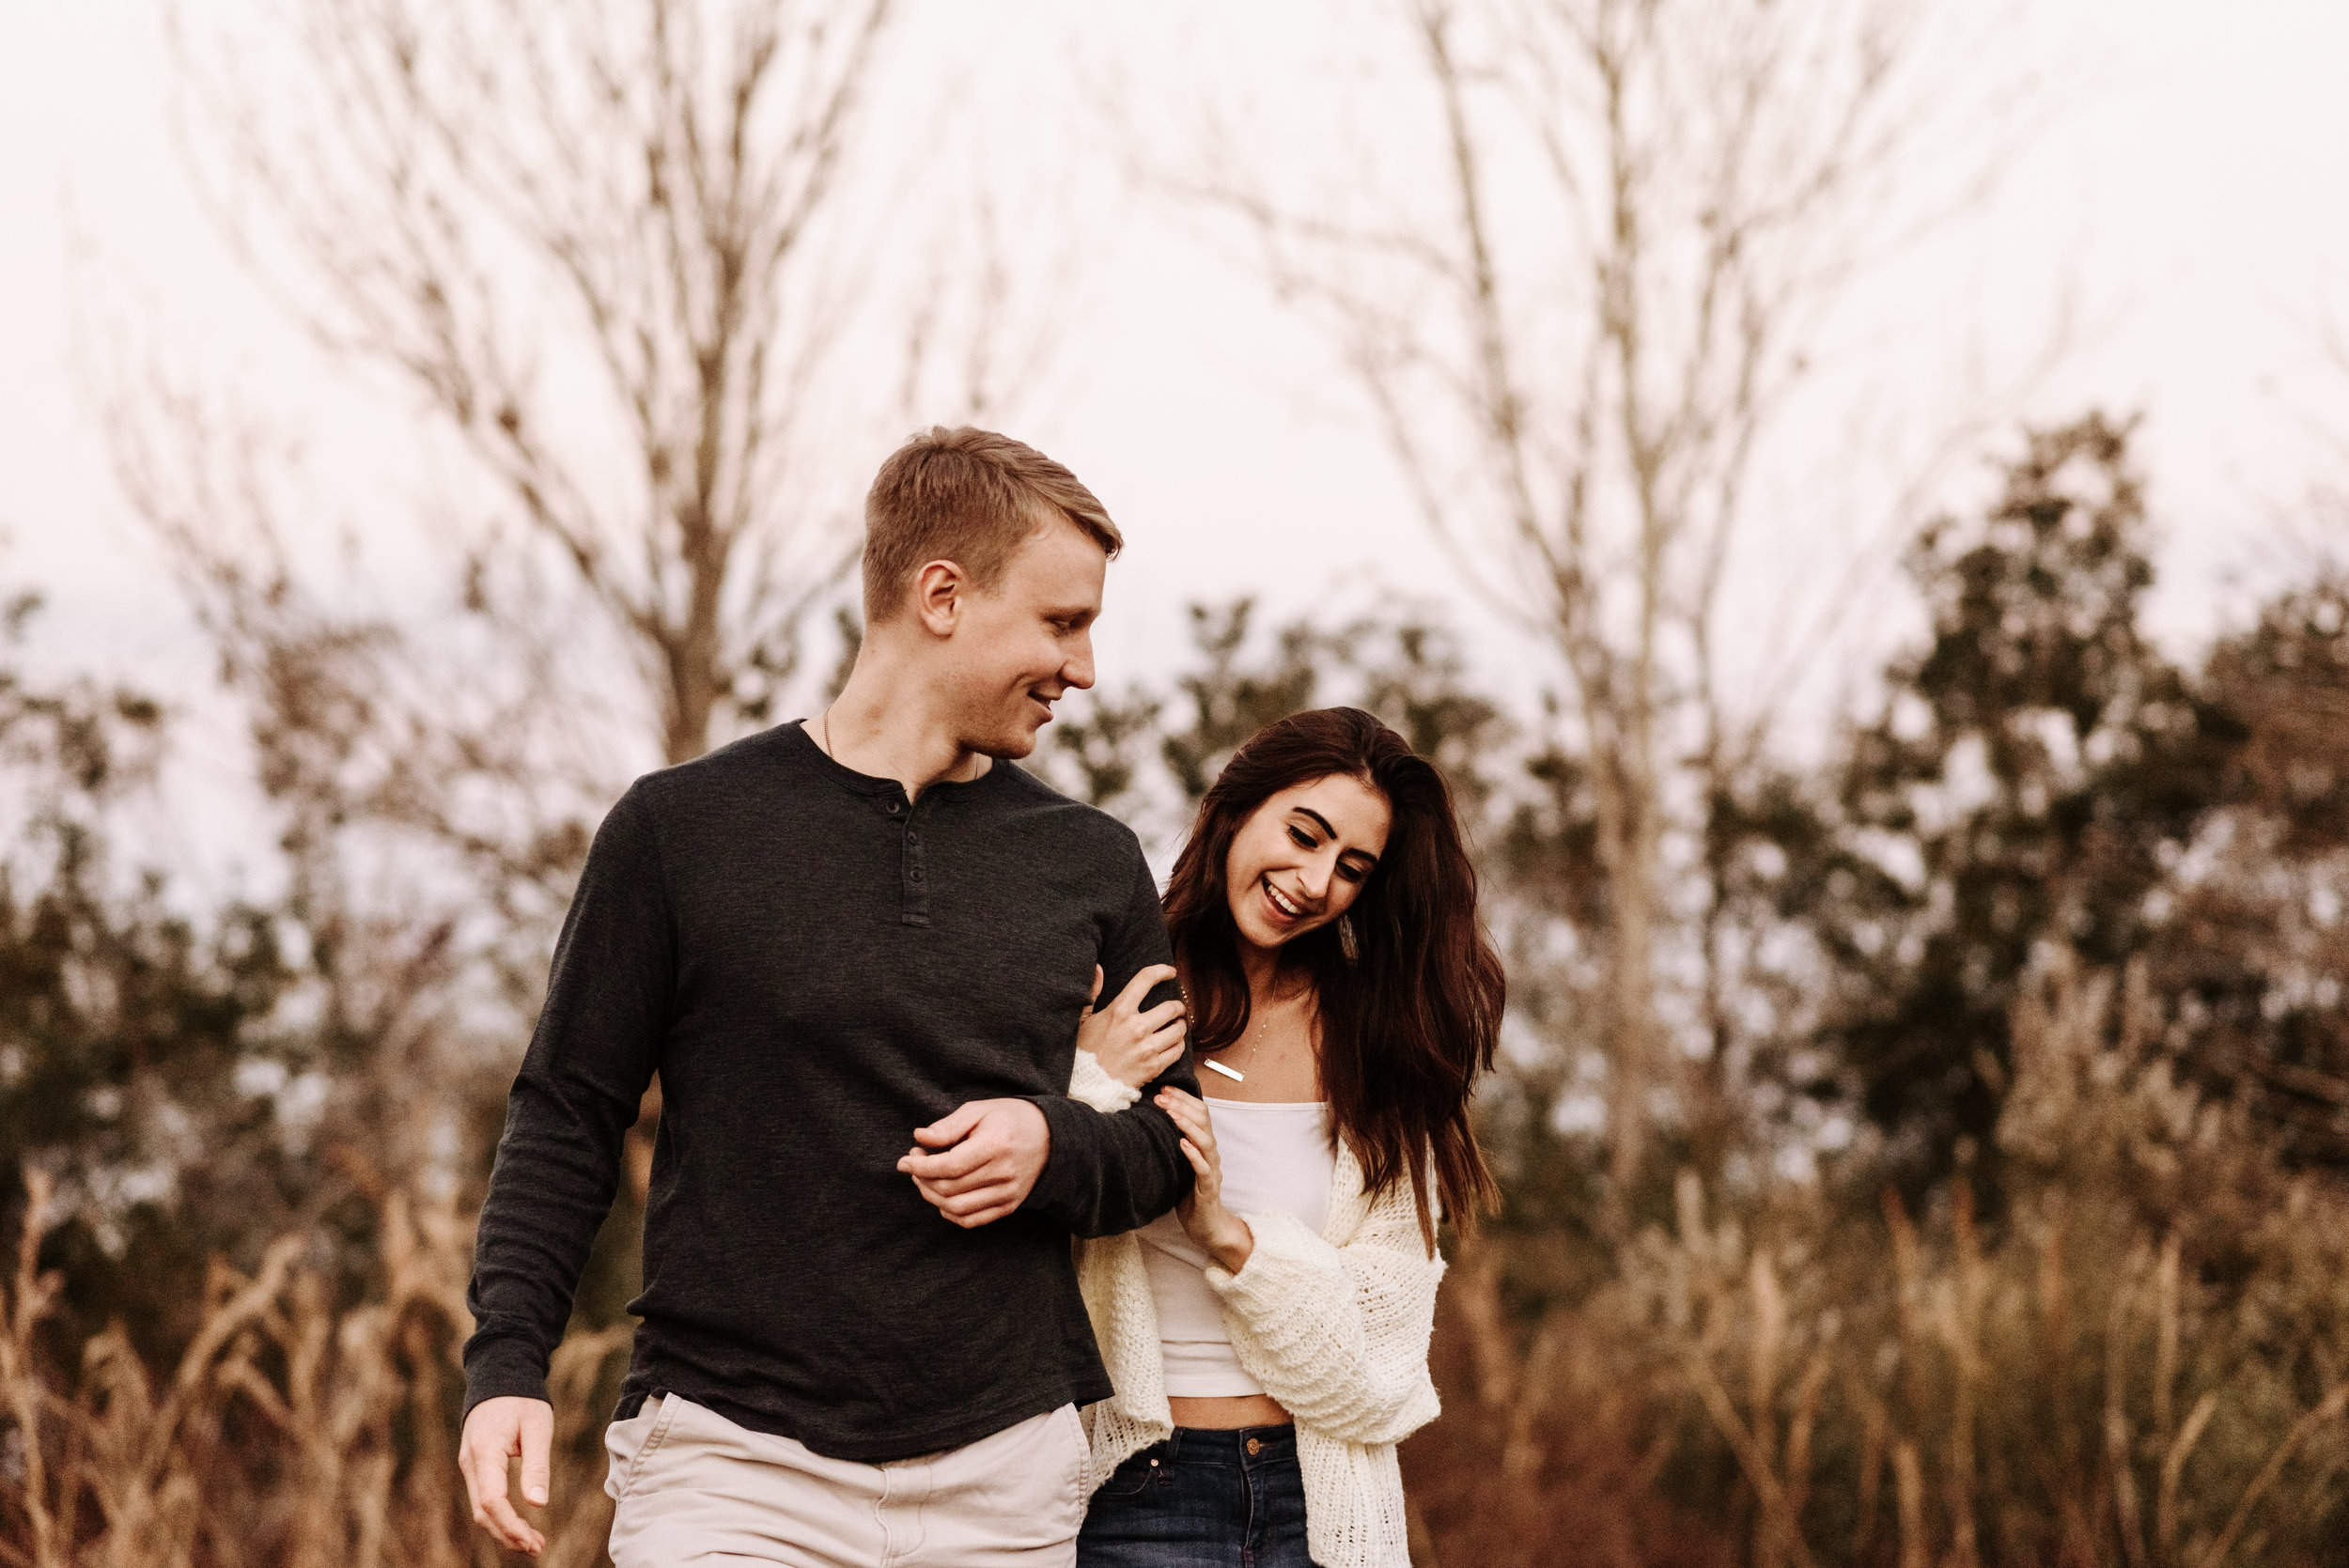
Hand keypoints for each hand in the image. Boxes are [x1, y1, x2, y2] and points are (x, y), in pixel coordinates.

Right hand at [459, 1395, 551, 1555]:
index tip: (533, 1540)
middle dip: (508, 1534)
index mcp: (485, 1451)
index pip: (492, 1500)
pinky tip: (519, 1524)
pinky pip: (482, 1497)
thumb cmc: (522, 1400)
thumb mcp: (537, 1428)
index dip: (511, 1525)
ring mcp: (468, 1465)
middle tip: (537, 1547)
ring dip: (503, 1528)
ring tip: (532, 1542)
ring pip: (480, 1508)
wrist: (499, 1377)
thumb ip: (536, 1465)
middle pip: (483, 1511)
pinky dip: (499, 1515)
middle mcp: (470, 1462)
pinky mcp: (474, 1466)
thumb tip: (538, 1504)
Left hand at [899, 1098, 1051, 1227]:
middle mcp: (1003, 1173)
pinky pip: (971, 1220)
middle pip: (949, 1188)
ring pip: (956, 1208)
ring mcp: (1008, 1193)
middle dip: (922, 1178)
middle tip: (915, 1163)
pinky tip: (941, 1196)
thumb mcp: (979, 1110)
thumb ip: (948, 1126)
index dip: (921, 1166)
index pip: (950, 1165)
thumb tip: (920, 1138)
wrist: (1050, 1137)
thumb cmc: (1009, 1119)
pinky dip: (949, 1212)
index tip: (904, 1160)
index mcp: (996, 1145)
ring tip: (925, 1179)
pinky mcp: (1008, 1206)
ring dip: (931, 1196)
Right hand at [1077, 963, 1185, 1087]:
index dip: (1162, 971)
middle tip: (1177, 1009)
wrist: (1087, 1085)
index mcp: (1119, 1011)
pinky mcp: (1154, 1066)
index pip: (1146, 979)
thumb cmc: (1084, 1051)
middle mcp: (1136, 1027)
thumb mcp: (1083, 1019)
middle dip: (1178, 1006)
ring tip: (1177, 1026)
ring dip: (1181, 1026)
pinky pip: (1177, 1051)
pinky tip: (1173, 1043)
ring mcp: (1147, 1048)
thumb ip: (1093, 991)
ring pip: (1179, 1030)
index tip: (1170, 972)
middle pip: (1172, 1007)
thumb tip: (1098, 968)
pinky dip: (1179, 1045)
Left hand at [1155, 1087, 1253, 1273]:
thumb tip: (1149, 1126)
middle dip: (1182, 1105)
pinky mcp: (1209, 1188)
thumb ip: (1172, 1146)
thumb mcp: (1179, 1165)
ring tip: (1171, 1114)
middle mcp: (1211, 1154)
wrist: (1207, 1227)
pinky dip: (1193, 1155)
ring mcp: (1211, 1170)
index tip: (1163, 1088)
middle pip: (1203, 1121)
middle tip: (1161, 1096)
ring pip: (1206, 1141)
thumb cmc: (1191, 1195)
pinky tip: (1182, 1144)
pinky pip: (1203, 1168)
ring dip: (1187, 1125)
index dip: (1183, 1099)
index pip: (1199, 1113)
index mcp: (1204, 1146)